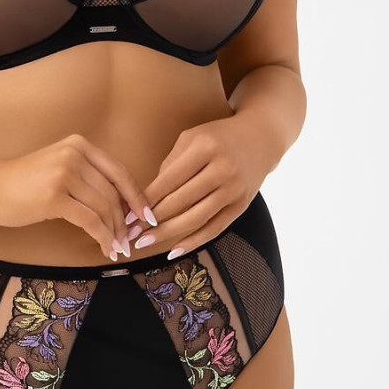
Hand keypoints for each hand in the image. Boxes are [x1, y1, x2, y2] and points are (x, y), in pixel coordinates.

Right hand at [0, 133, 156, 262]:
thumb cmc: (22, 182)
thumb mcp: (58, 167)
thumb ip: (86, 177)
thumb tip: (120, 205)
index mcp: (79, 145)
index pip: (119, 172)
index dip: (137, 197)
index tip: (147, 216)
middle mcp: (75, 155)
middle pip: (113, 193)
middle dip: (124, 221)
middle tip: (128, 241)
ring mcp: (64, 173)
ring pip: (104, 208)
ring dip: (114, 232)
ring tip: (117, 248)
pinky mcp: (55, 196)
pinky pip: (90, 220)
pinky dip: (102, 237)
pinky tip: (105, 249)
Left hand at [129, 117, 268, 259]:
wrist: (260, 138)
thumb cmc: (217, 137)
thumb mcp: (191, 139)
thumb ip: (170, 165)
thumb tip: (146, 198)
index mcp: (205, 148)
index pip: (169, 180)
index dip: (146, 200)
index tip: (128, 214)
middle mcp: (222, 169)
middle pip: (180, 202)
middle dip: (151, 220)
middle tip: (130, 233)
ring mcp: (234, 189)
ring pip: (195, 218)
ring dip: (167, 234)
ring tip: (145, 242)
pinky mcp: (242, 205)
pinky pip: (214, 228)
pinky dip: (193, 241)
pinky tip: (174, 250)